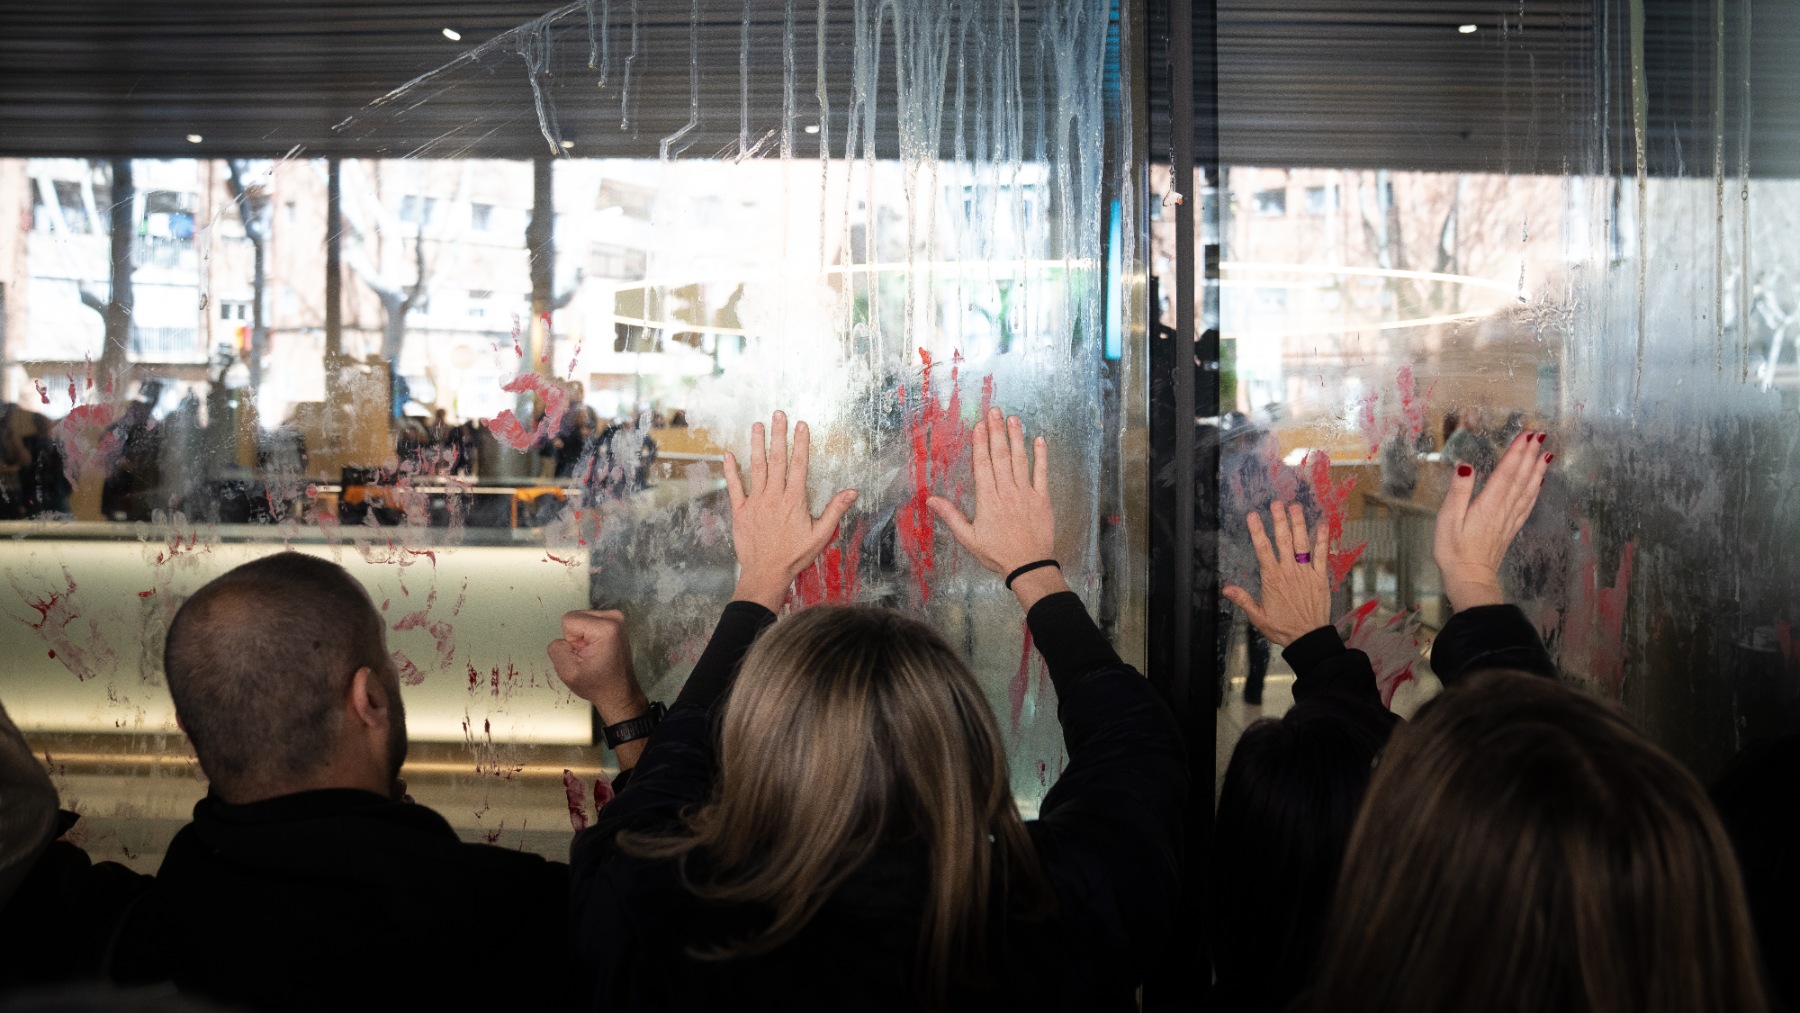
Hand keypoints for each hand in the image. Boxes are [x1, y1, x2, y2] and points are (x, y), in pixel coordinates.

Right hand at [548, 610, 644, 721]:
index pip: (568, 620)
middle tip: (588, 656)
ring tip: (593, 654)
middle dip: (576, 638)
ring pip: (581, 620)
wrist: (618, 693)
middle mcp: (614, 618)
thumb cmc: (599, 685)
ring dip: (582, 638)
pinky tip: (598, 651)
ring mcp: (617, 620)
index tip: (583, 654)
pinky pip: (589, 623)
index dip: (569, 641)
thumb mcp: (568, 672)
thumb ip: (556, 650)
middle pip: (575, 617)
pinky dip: (589, 637)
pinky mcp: (615, 623)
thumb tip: (560, 640)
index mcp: (606, 628)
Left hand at [723, 411, 858, 611]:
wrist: (766, 572)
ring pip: (756, 467)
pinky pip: (735, 486)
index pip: (799, 465)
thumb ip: (834, 510)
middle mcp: (774, 496)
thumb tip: (852, 492)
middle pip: (777, 459)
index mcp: (794, 500)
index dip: (801, 443)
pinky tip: (728, 454)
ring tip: (757, 425)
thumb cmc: (795, 555)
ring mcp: (755, 502)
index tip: (801, 425)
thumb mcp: (821, 535)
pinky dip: (731, 470)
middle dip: (778, 435)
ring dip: (757, 444)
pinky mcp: (740, 511)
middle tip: (778, 414)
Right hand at [927, 409, 1061, 604]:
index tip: (979, 425)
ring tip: (1013, 419)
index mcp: (988, 499)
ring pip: (1020, 459)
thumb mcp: (968, 538)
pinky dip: (1041, 456)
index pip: (982, 464)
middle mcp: (1006, 491)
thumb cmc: (997, 553)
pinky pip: (1042, 473)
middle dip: (997, 431)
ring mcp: (1026, 493)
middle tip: (995, 411)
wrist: (1029, 566)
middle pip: (1001, 455)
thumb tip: (931, 499)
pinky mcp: (1042, 499)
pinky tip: (1038, 440)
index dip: (980, 442)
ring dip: (1016, 437)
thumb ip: (950, 516)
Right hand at [1221, 503, 1330, 646]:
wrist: (1308, 638)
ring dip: (1298, 524)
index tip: (1252, 515)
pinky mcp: (1320, 577)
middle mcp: (1289, 572)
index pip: (1263, 549)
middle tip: (1276, 503)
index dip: (1257, 531)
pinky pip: (1322, 555)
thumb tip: (1226, 588)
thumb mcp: (1258, 617)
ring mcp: (1306, 573)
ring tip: (1295, 506)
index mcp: (1272, 579)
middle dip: (1279, 520)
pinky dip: (1322, 540)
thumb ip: (1243, 600)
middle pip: (1283, 540)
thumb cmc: (1282, 628)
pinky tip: (1322, 525)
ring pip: (1302, 544)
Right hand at [1434, 430, 1551, 610]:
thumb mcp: (1448, 519)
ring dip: (1537, 469)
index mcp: (1489, 503)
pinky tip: (1539, 483)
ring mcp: (1510, 519)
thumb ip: (1458, 491)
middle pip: (1521, 477)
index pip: (1506, 471)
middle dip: (1530, 454)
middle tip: (1540, 435)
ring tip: (1545, 453)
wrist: (1470, 578)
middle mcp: (1504, 508)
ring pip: (1528, 489)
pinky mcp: (1511, 528)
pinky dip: (1535, 490)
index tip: (1526, 434)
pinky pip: (1527, 504)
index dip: (1517, 451)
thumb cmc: (1454, 551)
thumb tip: (1465, 465)